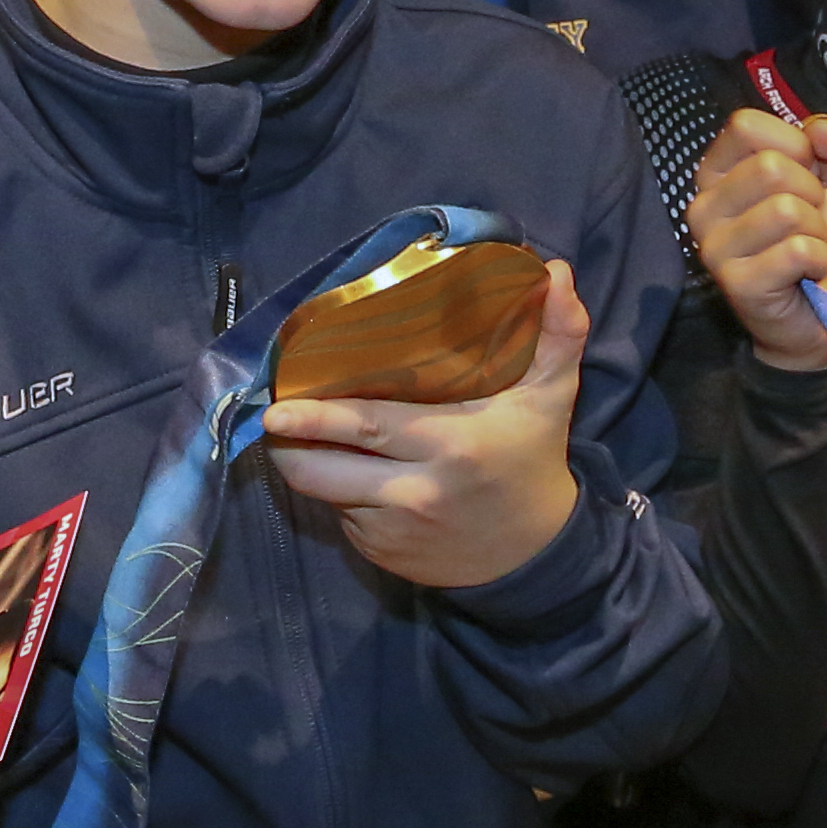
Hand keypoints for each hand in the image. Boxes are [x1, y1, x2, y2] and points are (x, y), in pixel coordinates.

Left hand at [265, 260, 590, 590]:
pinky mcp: (382, 556)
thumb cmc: (533, 458)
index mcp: (450, 445)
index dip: (315, 418)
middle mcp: (415, 492)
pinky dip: (338, 496)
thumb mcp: (550, 394)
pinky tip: (346, 473)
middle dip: (288, 445)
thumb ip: (558, 333)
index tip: (276, 404)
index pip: (366, 428)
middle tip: (268, 418)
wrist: (536, 554)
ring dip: (307, 468)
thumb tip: (556, 271)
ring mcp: (393, 531)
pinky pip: (342, 519)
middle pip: (324, 472)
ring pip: (326, 496)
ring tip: (296, 439)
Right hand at [684, 109, 826, 374]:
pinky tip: (807, 275)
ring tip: (807, 251)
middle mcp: (701, 207)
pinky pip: (798, 250)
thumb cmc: (809, 246)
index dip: (792, 144)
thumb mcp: (821, 188)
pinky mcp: (736, 283)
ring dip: (817, 232)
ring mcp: (713, 247)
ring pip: (788, 210)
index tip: (803, 176)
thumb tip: (826, 128)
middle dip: (811, 195)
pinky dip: (819, 261)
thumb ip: (823, 150)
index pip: (745, 125)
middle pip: (772, 167)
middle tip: (807, 225)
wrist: (813, 319)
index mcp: (714, 175)